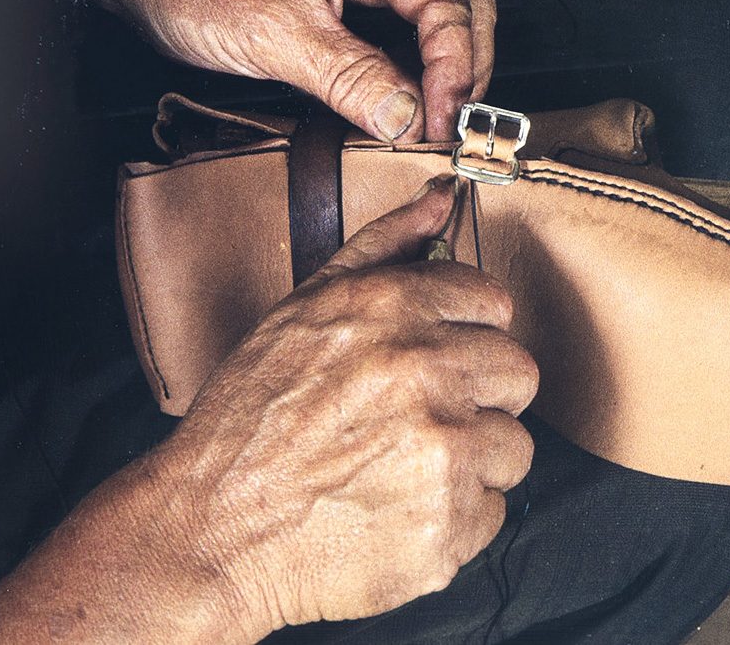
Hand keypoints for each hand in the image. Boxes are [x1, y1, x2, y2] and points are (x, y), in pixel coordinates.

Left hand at [69, 0, 495, 142]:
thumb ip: (348, 77)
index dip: (455, 66)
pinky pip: (402, 40)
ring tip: (432, 129)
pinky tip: (404, 112)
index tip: (443, 122)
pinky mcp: (348, 4)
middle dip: (466, 70)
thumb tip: (409, 120)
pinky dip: (413, 79)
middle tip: (452, 129)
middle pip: (461, 6)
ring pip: (438, 24)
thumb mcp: (272, 33)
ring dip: (444, 77)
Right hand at [152, 177, 537, 634]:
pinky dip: (454, 517)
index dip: (466, 334)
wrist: (211, 532)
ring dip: (471, 460)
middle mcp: (425, 371)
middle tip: (418, 419)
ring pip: (512, 446)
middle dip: (478, 396)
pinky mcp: (448, 523)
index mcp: (392, 309)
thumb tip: (442, 197)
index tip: (438, 360)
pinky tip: (398, 510)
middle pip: (517, 373)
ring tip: (402, 469)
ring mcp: (442, 450)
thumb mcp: (303, 309)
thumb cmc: (250, 421)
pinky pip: (492, 511)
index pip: (493, 303)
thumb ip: (382, 246)